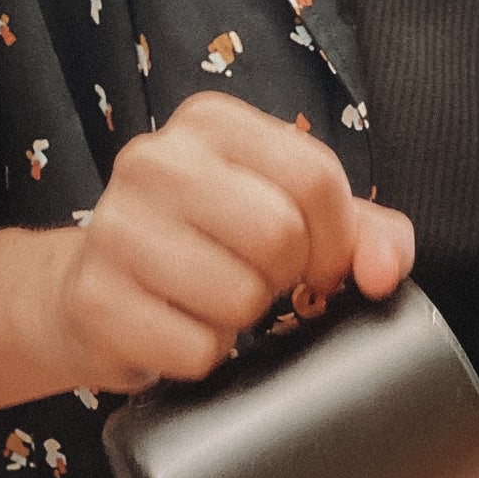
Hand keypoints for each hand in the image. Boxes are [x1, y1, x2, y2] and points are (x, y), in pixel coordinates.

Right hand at [29, 91, 413, 393]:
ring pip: (241, 297)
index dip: (337, 239)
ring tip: (213, 300)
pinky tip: (179, 328)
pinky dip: (203, 356)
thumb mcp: (291, 213)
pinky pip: (196, 350)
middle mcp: (155, 160)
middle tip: (262, 281)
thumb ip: (365, 230)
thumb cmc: (211, 243)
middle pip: (281, 235)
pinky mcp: (93, 299)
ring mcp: (114, 228)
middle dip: (289, 276)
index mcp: (211, 122)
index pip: (315, 178)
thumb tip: (385, 272)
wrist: (96, 288)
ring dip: (243, 318)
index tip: (321, 263)